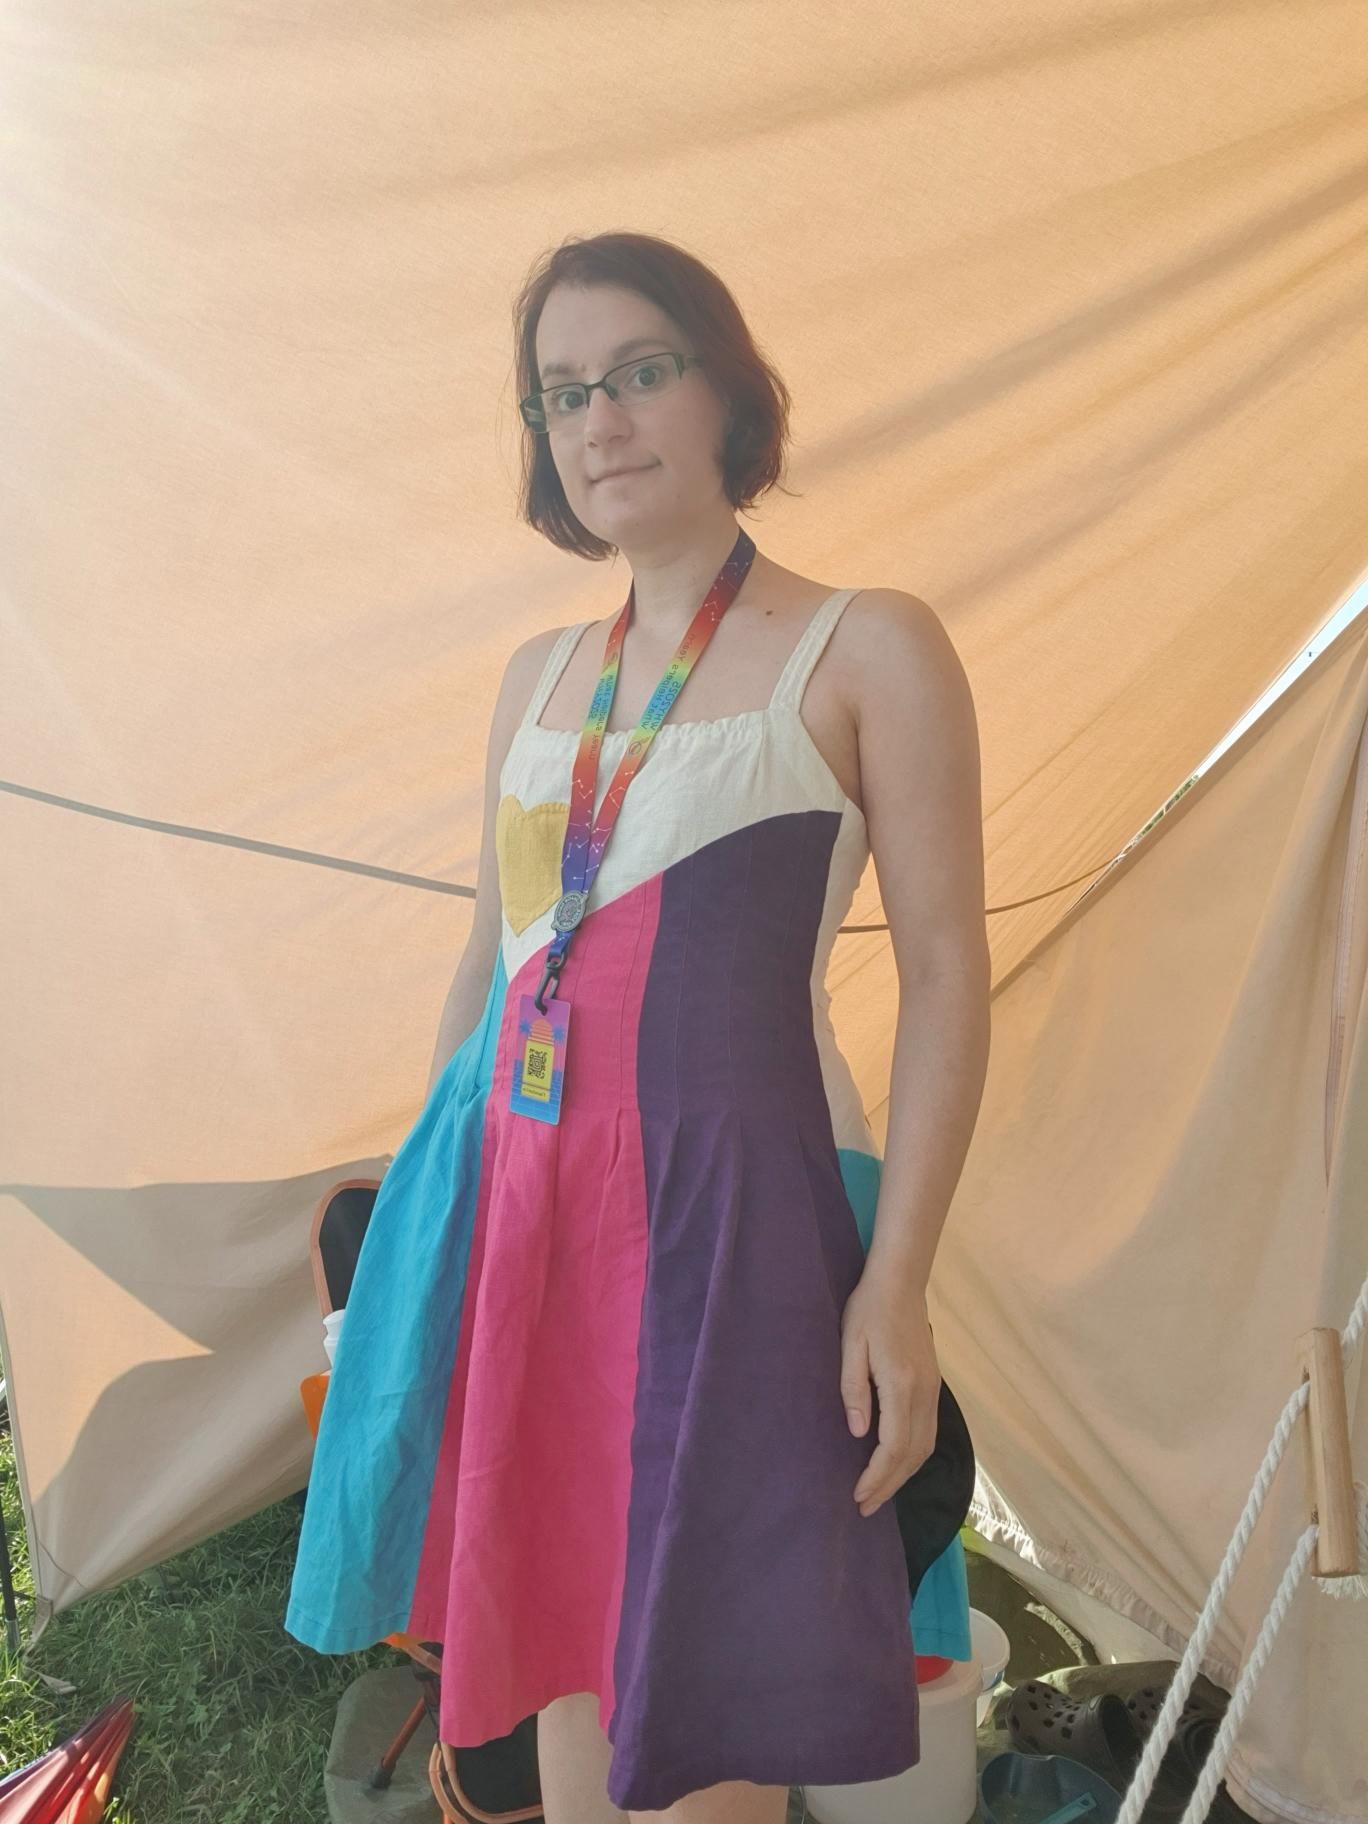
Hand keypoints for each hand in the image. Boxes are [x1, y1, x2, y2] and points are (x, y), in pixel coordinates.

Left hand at [841, 1266, 940, 1517]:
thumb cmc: (868, 1309)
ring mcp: (933, 1390)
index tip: (857, 1496)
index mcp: (901, 1384)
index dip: (877, 1476)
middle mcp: (923, 1393)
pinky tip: (896, 1465)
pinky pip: (928, 1433)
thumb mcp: (850, 1345)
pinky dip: (913, 1457)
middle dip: (889, 1485)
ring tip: (879, 1494)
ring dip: (903, 1475)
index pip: (893, 1445)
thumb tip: (858, 1434)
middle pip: (913, 1454)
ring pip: (926, 1447)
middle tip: (864, 1508)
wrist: (901, 1282)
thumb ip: (853, 1389)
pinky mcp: (933, 1386)